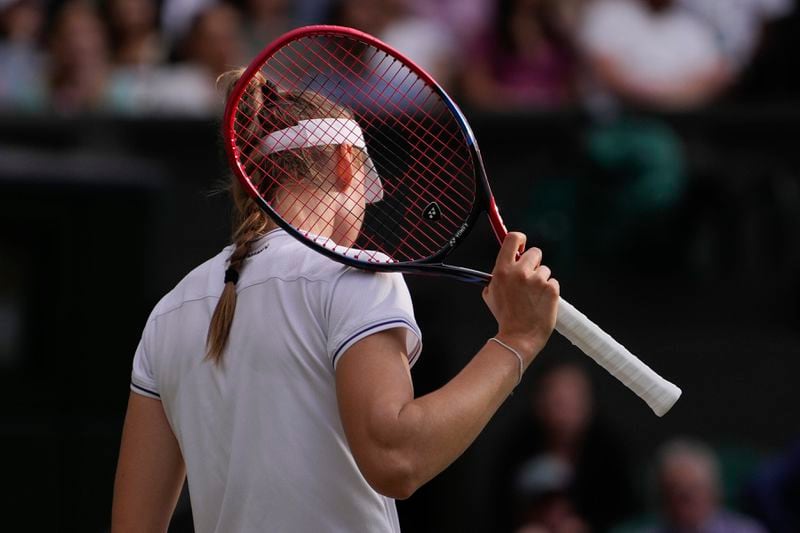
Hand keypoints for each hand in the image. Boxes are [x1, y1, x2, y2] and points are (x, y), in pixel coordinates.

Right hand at [482, 232, 558, 363]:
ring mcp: (537, 280)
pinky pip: (553, 282)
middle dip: (534, 263)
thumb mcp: (491, 293)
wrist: (519, 336)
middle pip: (534, 252)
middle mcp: (520, 272)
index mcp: (502, 270)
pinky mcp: (551, 289)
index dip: (520, 239)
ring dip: (541, 280)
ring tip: (533, 297)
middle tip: (530, 278)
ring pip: (545, 270)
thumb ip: (497, 275)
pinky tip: (541, 302)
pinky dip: (549, 291)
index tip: (522, 245)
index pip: (513, 239)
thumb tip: (506, 263)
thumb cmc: (505, 316)